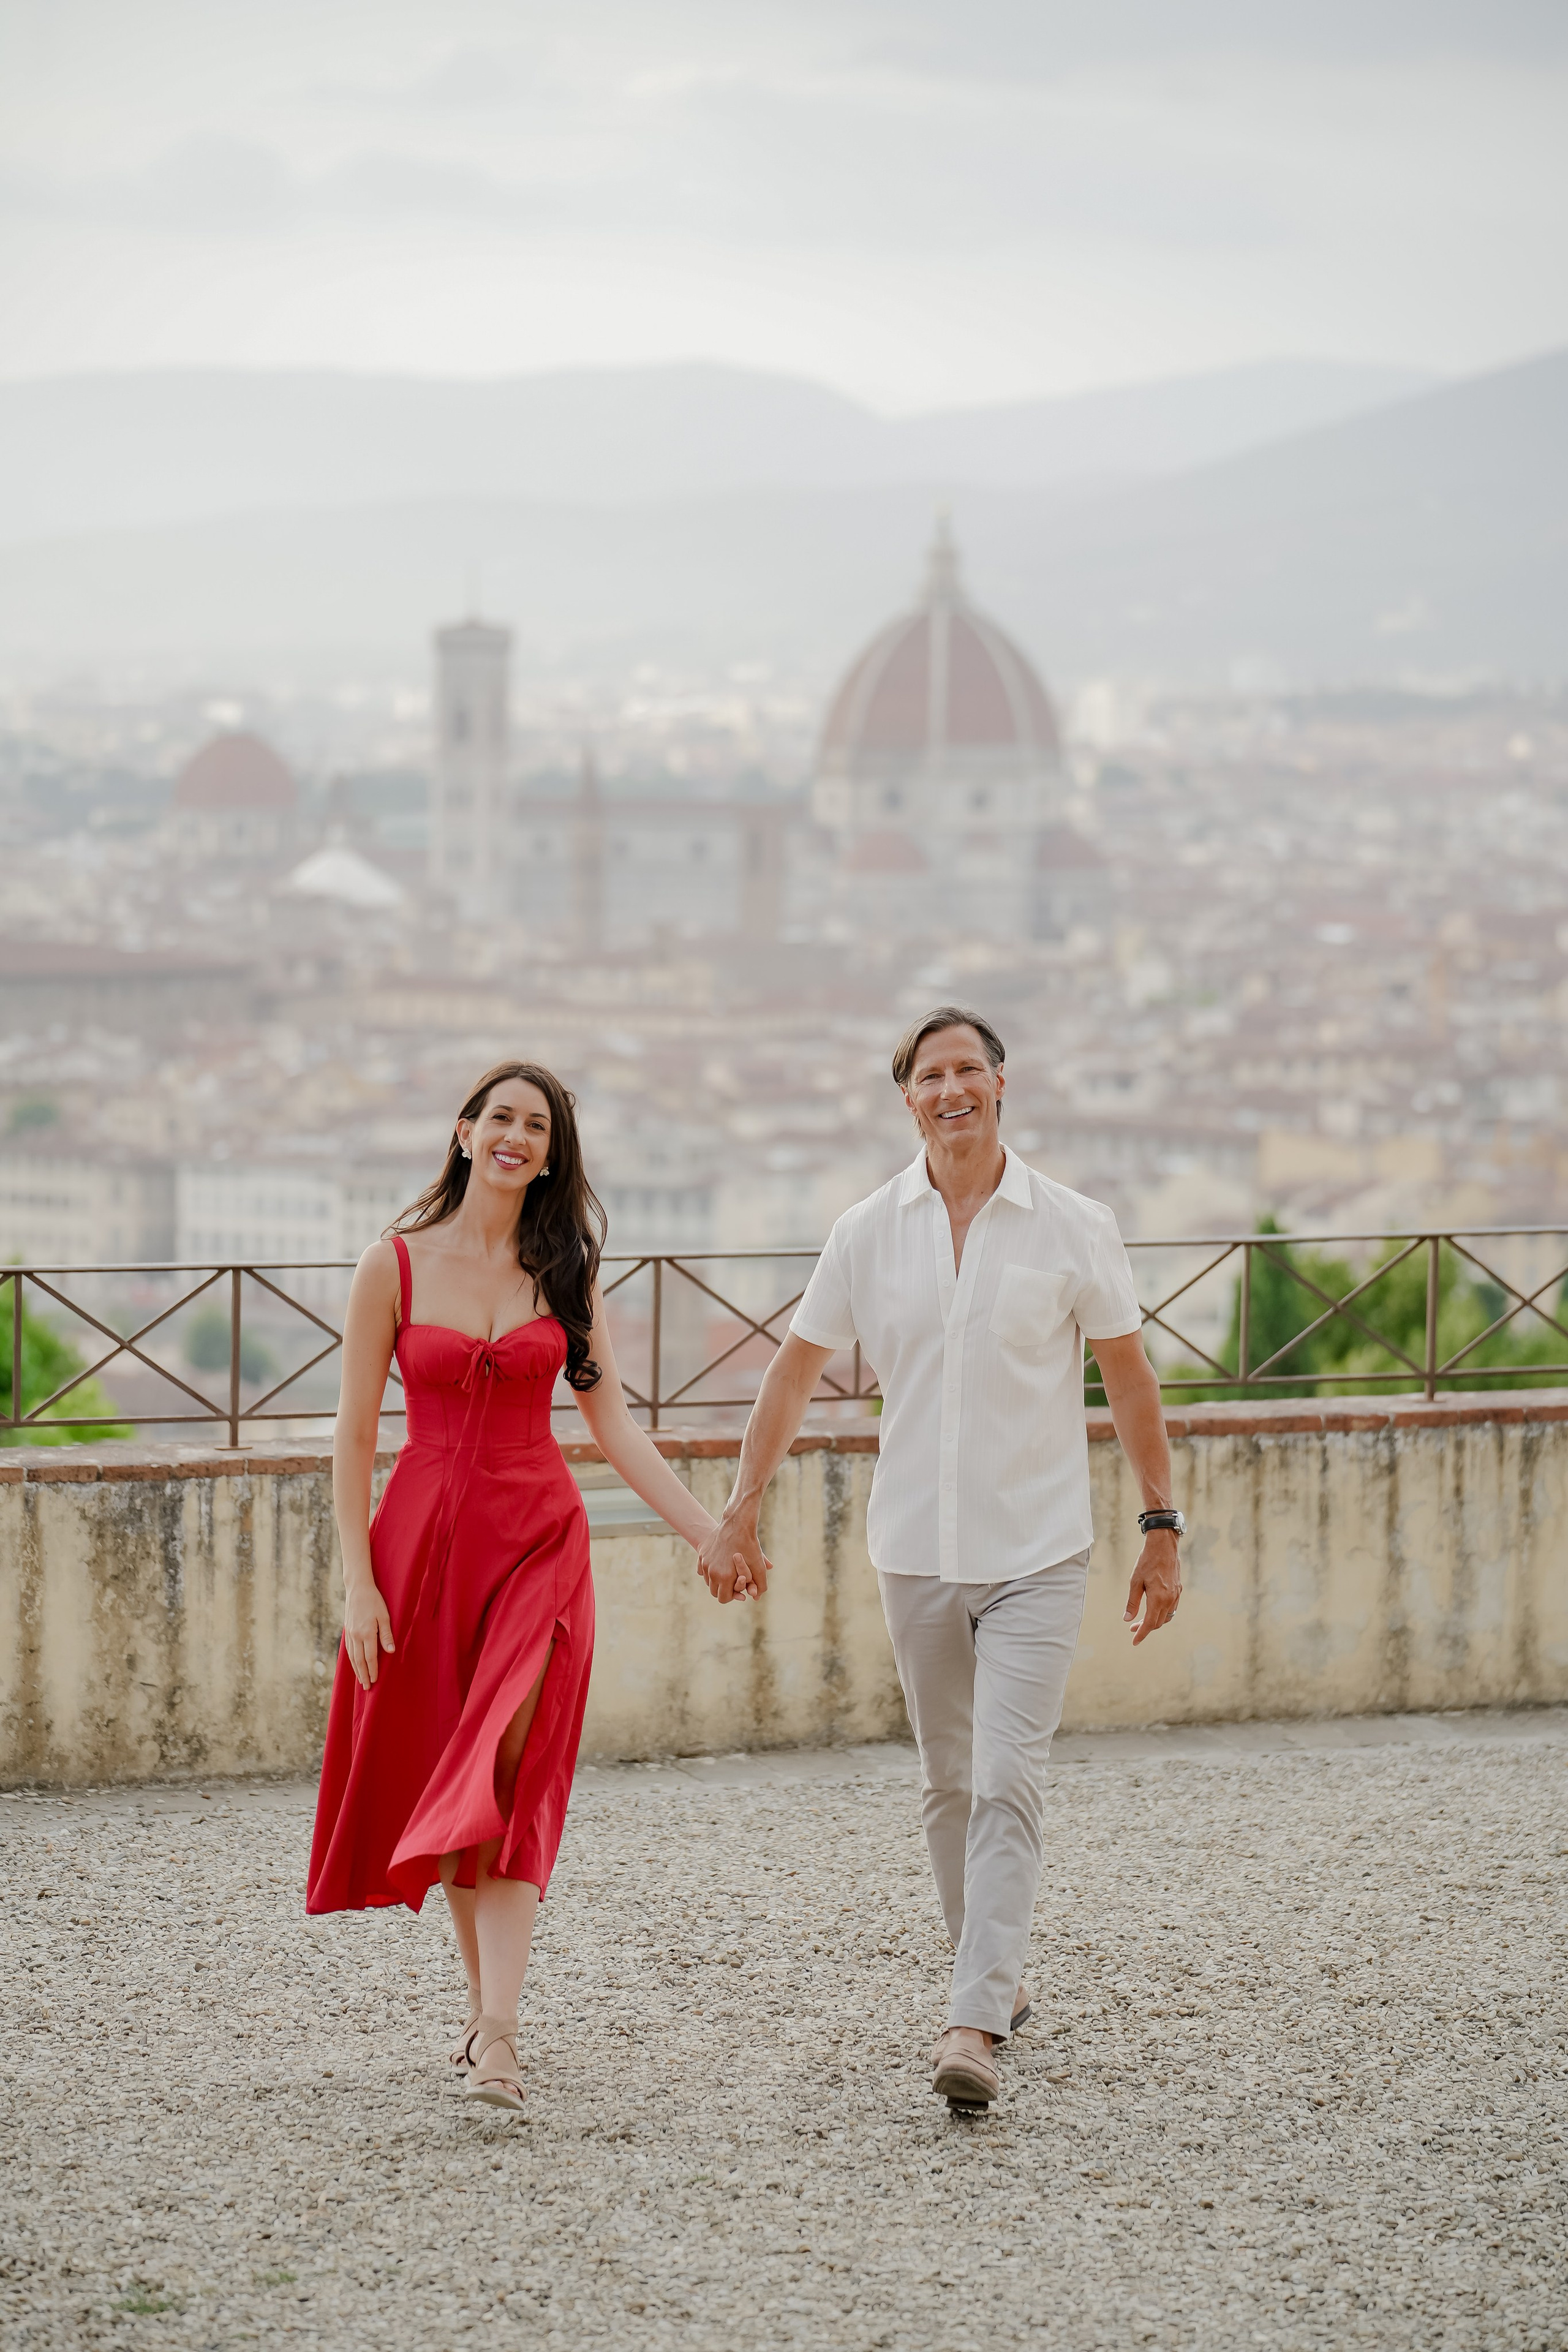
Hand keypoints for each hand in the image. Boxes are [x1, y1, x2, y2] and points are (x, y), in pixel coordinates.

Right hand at [343, 1577, 394, 1686]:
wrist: (357, 1589)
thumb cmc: (374, 1601)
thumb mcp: (384, 1616)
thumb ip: (386, 1634)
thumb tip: (390, 1651)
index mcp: (366, 1633)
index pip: (370, 1657)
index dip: (373, 1670)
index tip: (374, 1681)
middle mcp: (356, 1636)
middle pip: (359, 1660)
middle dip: (363, 1675)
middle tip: (366, 1687)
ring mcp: (350, 1634)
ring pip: (352, 1657)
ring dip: (356, 1670)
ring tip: (360, 1680)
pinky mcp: (347, 1631)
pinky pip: (348, 1650)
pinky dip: (351, 1660)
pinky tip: (354, 1664)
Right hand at [696, 1506, 770, 1603]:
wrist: (737, 1522)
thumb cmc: (749, 1544)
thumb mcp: (759, 1565)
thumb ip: (760, 1584)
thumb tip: (756, 1597)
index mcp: (724, 1576)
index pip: (723, 1598)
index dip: (732, 1596)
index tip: (739, 1591)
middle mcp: (711, 1571)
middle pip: (714, 1592)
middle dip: (724, 1590)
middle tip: (734, 1583)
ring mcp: (705, 1561)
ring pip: (708, 1580)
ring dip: (717, 1580)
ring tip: (728, 1572)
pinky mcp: (702, 1553)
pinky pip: (702, 1569)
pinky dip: (709, 1570)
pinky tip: (720, 1565)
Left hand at [1123, 1529, 1180, 1645]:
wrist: (1164, 1545)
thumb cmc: (1147, 1561)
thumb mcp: (1135, 1582)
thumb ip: (1132, 1602)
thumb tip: (1127, 1619)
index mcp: (1158, 1598)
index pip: (1149, 1623)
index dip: (1141, 1634)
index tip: (1134, 1641)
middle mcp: (1170, 1599)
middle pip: (1158, 1622)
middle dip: (1145, 1628)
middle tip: (1132, 1628)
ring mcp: (1176, 1595)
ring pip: (1166, 1617)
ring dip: (1154, 1621)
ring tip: (1141, 1620)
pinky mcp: (1178, 1589)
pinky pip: (1171, 1608)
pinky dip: (1162, 1613)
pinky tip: (1153, 1609)